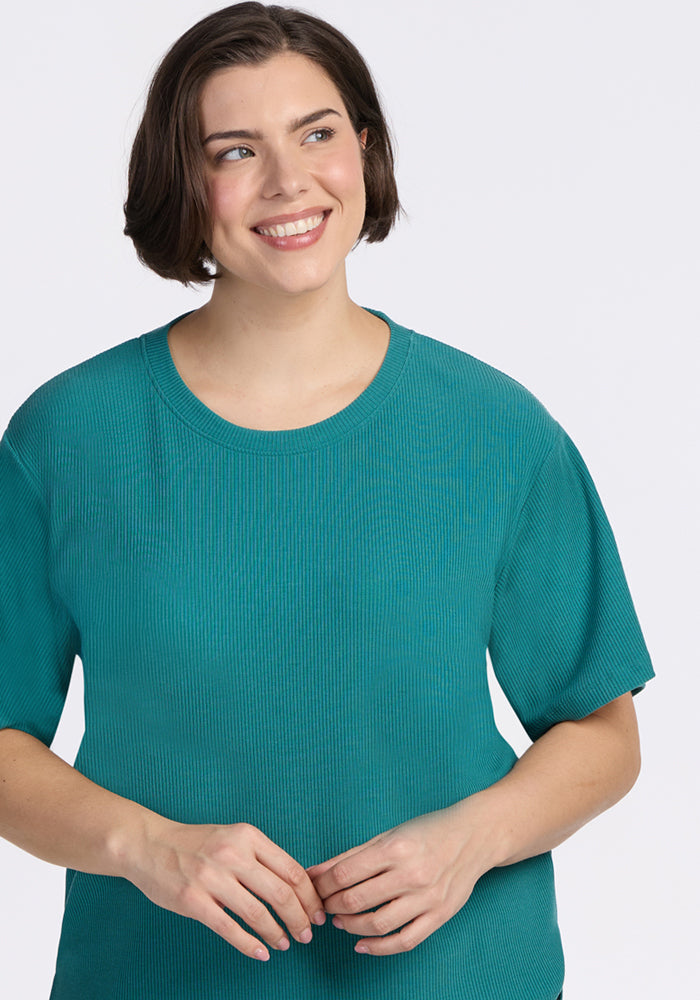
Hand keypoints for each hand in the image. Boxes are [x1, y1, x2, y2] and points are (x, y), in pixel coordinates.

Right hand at [125, 818, 325, 960]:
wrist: (148, 844)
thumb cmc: (195, 843)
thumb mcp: (232, 837)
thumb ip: (260, 857)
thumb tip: (296, 886)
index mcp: (248, 836)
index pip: (291, 869)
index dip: (309, 896)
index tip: (317, 912)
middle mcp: (232, 854)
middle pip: (281, 893)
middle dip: (300, 918)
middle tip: (307, 934)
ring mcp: (212, 878)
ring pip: (258, 914)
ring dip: (277, 934)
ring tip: (285, 944)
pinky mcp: (193, 900)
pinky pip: (229, 929)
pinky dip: (250, 945)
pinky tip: (261, 953)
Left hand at [306, 802, 498, 955]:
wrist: (473, 837)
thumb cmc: (426, 832)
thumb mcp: (387, 835)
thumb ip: (350, 856)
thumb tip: (313, 872)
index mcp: (395, 848)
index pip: (345, 874)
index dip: (323, 885)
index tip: (315, 888)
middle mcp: (411, 874)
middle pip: (357, 900)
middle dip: (332, 905)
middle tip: (324, 905)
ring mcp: (427, 898)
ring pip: (377, 924)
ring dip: (350, 927)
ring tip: (340, 921)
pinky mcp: (439, 916)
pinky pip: (404, 941)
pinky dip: (378, 948)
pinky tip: (361, 944)